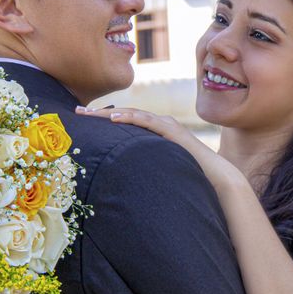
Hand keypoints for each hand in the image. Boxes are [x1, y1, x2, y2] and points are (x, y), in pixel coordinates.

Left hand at [75, 106, 243, 190]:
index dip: (101, 120)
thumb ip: (142, 170)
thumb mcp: (157, 171)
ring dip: (108, 112)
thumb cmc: (188, 178)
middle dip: (98, 113)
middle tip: (75, 111)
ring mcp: (166, 125)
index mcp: (153, 133)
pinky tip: (113, 118)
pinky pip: (147, 121)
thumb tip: (119, 182)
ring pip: (131, 114)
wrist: (216, 178)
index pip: (123, 122)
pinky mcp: (172, 131)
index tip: (81, 121)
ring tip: (88, 113)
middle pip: (123, 114)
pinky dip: (129, 118)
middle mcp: (158, 124)